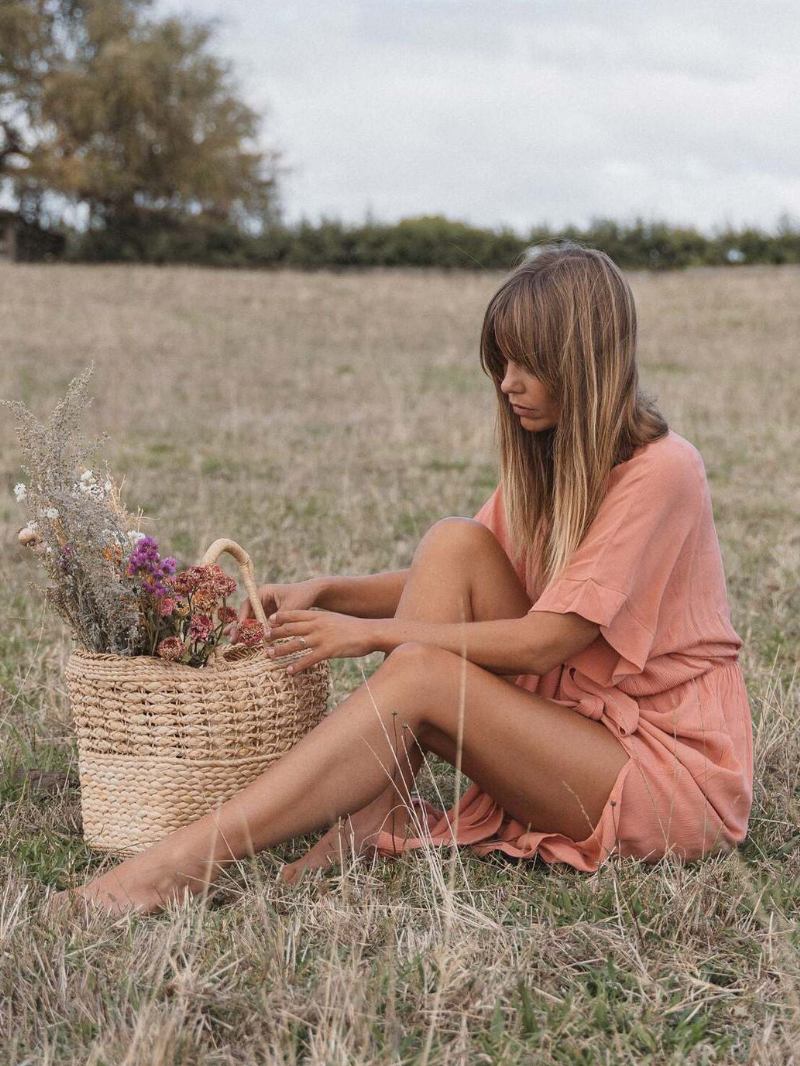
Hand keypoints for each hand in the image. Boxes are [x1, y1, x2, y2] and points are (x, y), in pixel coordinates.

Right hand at [228, 578, 324, 642]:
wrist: (313, 594)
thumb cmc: (302, 596)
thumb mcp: (290, 608)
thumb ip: (279, 620)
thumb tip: (267, 633)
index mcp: (263, 592)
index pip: (248, 606)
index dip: (243, 619)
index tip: (240, 630)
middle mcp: (260, 600)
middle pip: (246, 614)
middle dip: (238, 627)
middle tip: (231, 639)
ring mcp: (263, 608)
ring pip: (250, 620)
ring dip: (242, 631)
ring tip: (232, 641)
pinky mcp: (269, 615)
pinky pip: (258, 625)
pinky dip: (253, 633)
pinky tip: (245, 642)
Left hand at [264, 609, 381, 674]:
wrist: (371, 632)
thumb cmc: (353, 627)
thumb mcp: (334, 619)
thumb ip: (321, 621)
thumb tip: (310, 626)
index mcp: (319, 615)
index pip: (294, 614)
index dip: (280, 617)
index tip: (269, 621)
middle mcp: (318, 625)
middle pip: (290, 628)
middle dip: (274, 634)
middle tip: (263, 639)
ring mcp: (322, 638)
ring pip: (295, 644)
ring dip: (280, 650)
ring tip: (269, 655)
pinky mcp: (329, 651)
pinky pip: (309, 659)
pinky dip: (297, 666)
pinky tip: (289, 671)